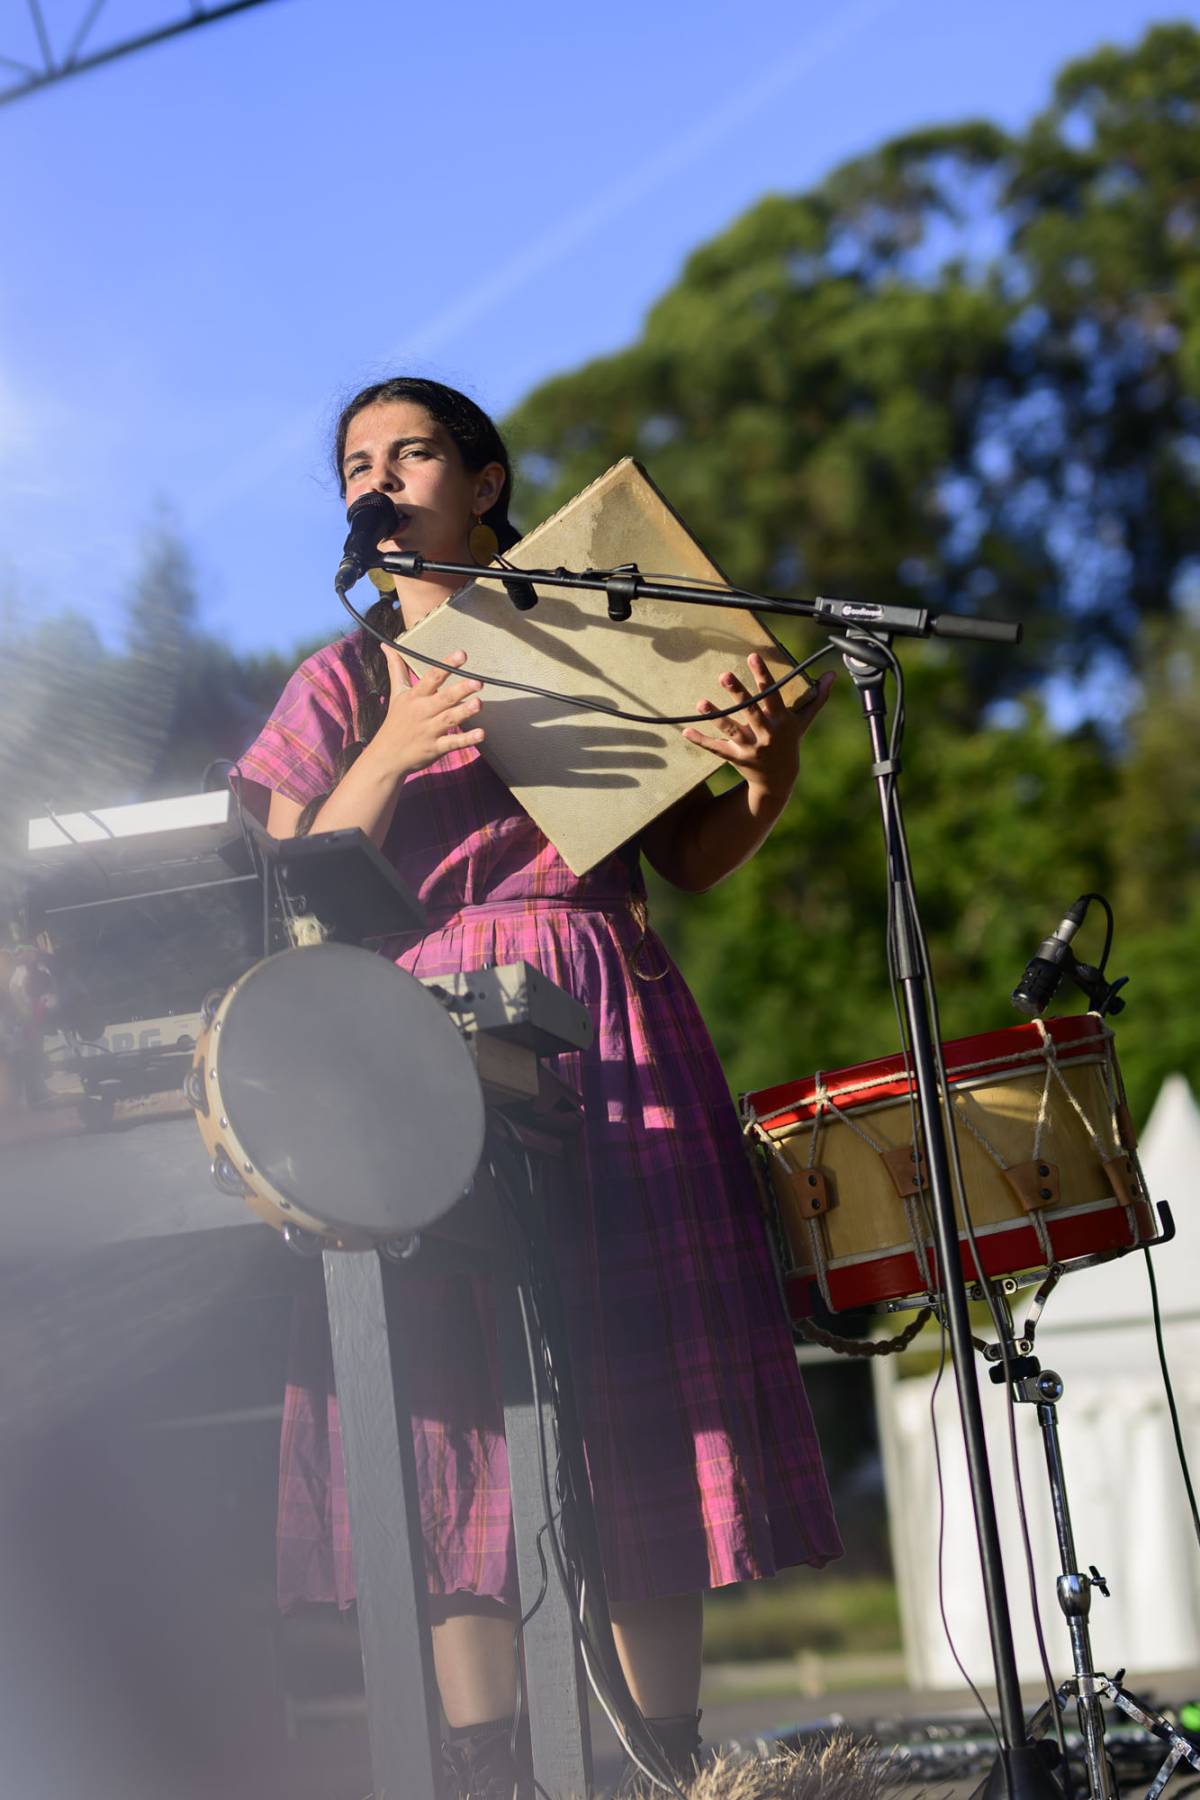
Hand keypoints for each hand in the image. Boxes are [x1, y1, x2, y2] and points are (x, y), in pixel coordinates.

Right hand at [376, 645, 484, 775]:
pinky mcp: (435, 748)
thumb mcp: (396, 694)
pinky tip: (481, 734)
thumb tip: (387, 645)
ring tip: (479, 704)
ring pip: (449, 719)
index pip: (432, 677)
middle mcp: (422, 712)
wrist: (386, 756)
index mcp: (415, 697)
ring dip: (464, 712)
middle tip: (477, 682)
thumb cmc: (395, 722)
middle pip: (443, 698)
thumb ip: (396, 668)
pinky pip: (452, 743)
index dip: (447, 665)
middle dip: (460, 690)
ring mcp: (429, 731)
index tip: (462, 654)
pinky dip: (466, 740)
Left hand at [682, 656, 834, 798]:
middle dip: (738, 694)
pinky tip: (685, 731)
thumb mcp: (803, 721)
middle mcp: (766, 735)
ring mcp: (750, 748)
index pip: (772, 695)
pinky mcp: (735, 758)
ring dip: (715, 717)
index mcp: (781, 722)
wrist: (779, 781)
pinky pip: (716, 748)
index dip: (763, 675)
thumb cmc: (790, 743)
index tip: (752, 656)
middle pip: (750, 712)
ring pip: (731, 730)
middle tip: (724, 675)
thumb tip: (833, 675)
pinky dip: (701, 741)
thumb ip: (816, 698)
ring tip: (700, 703)